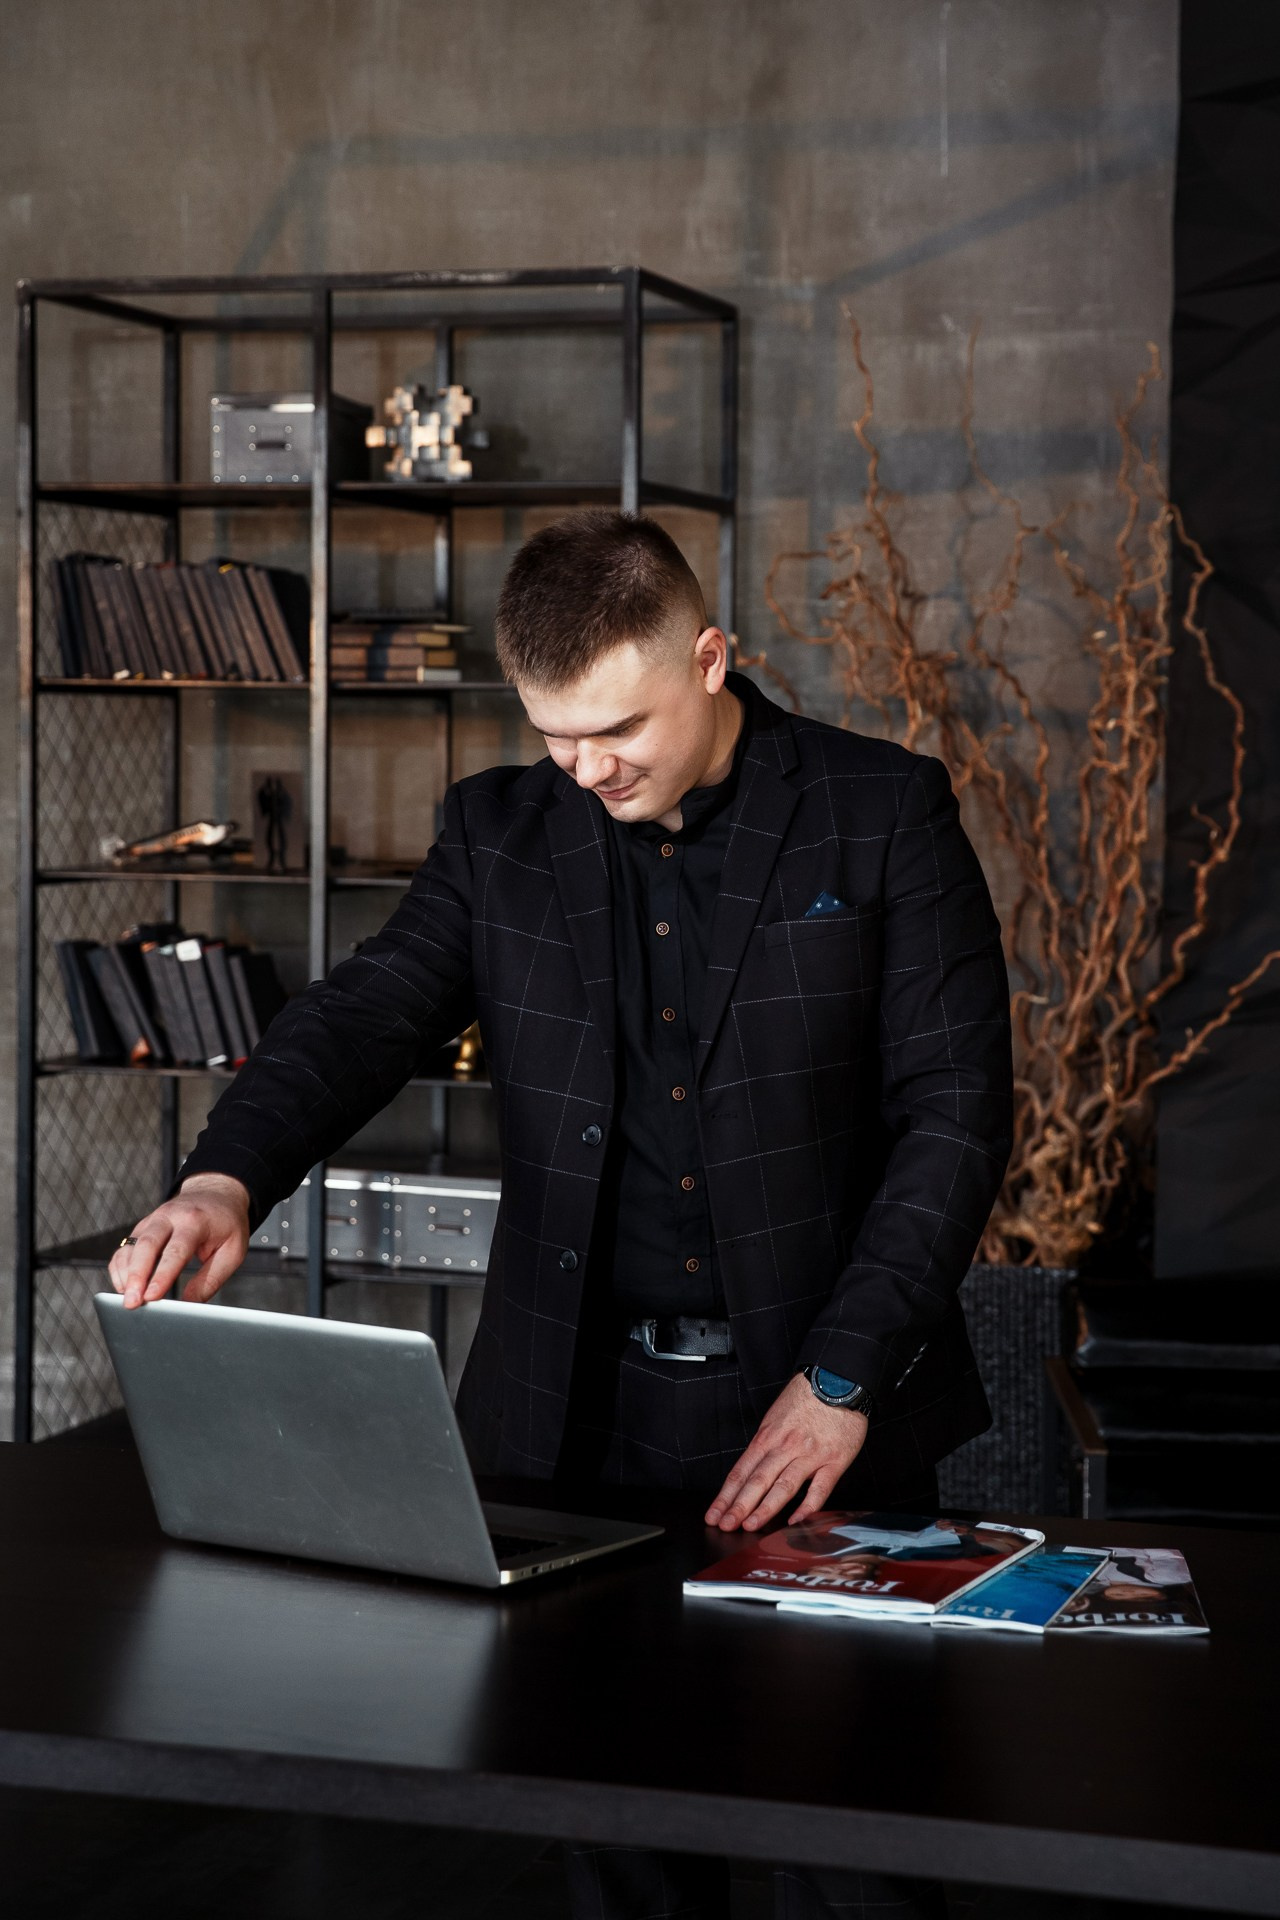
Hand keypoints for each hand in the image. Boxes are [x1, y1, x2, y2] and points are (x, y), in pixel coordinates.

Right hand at [107, 1174, 250, 1308]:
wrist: (216, 1193)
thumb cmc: (227, 1224)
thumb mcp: (233, 1251)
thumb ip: (211, 1279)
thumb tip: (189, 1304)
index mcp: (195, 1221)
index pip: (176, 1250)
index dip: (162, 1275)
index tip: (152, 1297)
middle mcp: (169, 1217)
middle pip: (146, 1245)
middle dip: (137, 1275)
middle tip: (132, 1303)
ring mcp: (152, 1220)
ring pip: (131, 1246)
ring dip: (126, 1274)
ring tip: (126, 1300)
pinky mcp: (142, 1228)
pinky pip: (125, 1248)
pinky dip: (120, 1268)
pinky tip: (124, 1287)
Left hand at [704, 1372, 867, 1532]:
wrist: (838, 1380)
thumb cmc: (806, 1396)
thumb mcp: (776, 1416)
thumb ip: (766, 1444)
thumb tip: (751, 1469)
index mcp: (768, 1436)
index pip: (741, 1471)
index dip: (726, 1495)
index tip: (715, 1514)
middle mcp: (785, 1446)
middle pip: (757, 1480)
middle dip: (739, 1506)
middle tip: (725, 1525)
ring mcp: (810, 1455)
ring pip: (784, 1486)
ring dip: (765, 1509)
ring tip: (751, 1526)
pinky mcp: (834, 1461)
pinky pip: (820, 1489)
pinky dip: (808, 1507)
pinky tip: (796, 1520)